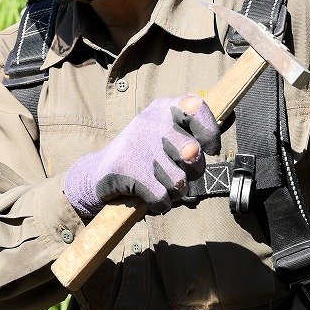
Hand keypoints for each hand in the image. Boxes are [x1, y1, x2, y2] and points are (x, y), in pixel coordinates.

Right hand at [64, 95, 220, 218]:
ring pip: (179, 181)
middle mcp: (151, 122)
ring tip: (160, 183)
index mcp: (164, 109)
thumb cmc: (146, 155)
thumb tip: (197, 153)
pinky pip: (161, 197)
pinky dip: (160, 203)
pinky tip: (150, 196)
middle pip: (194, 154)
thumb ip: (195, 143)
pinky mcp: (126, 170)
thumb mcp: (170, 138)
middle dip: (192, 171)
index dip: (209, 132)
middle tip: (176, 170)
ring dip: (175, 191)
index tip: (210, 149)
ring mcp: (137, 145)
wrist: (99, 172)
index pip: (196, 107)